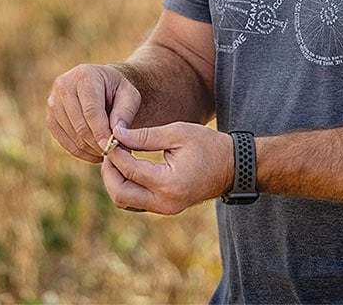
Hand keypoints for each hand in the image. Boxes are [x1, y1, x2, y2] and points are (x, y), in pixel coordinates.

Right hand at [46, 64, 141, 162]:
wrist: (102, 85)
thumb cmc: (118, 90)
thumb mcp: (129, 95)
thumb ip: (125, 113)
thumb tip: (115, 134)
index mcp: (84, 75)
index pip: (91, 111)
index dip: (101, 132)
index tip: (112, 147)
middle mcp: (63, 85)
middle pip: (80, 125)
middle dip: (97, 144)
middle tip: (113, 154)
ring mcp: (53, 101)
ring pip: (71, 135)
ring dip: (90, 150)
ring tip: (107, 153)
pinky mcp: (50, 117)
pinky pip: (63, 141)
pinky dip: (79, 151)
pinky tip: (94, 154)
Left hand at [101, 122, 233, 214]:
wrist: (233, 167)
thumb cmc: (208, 145)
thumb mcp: (177, 133)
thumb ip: (144, 136)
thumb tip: (116, 134)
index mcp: (169, 183)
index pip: (129, 170)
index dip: (115, 152)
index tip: (110, 136)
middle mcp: (165, 202)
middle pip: (120, 193)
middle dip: (109, 171)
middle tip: (109, 149)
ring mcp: (165, 209)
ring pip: (124, 201)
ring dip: (115, 180)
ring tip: (118, 157)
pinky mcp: (165, 209)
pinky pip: (135, 202)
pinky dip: (126, 186)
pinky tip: (128, 167)